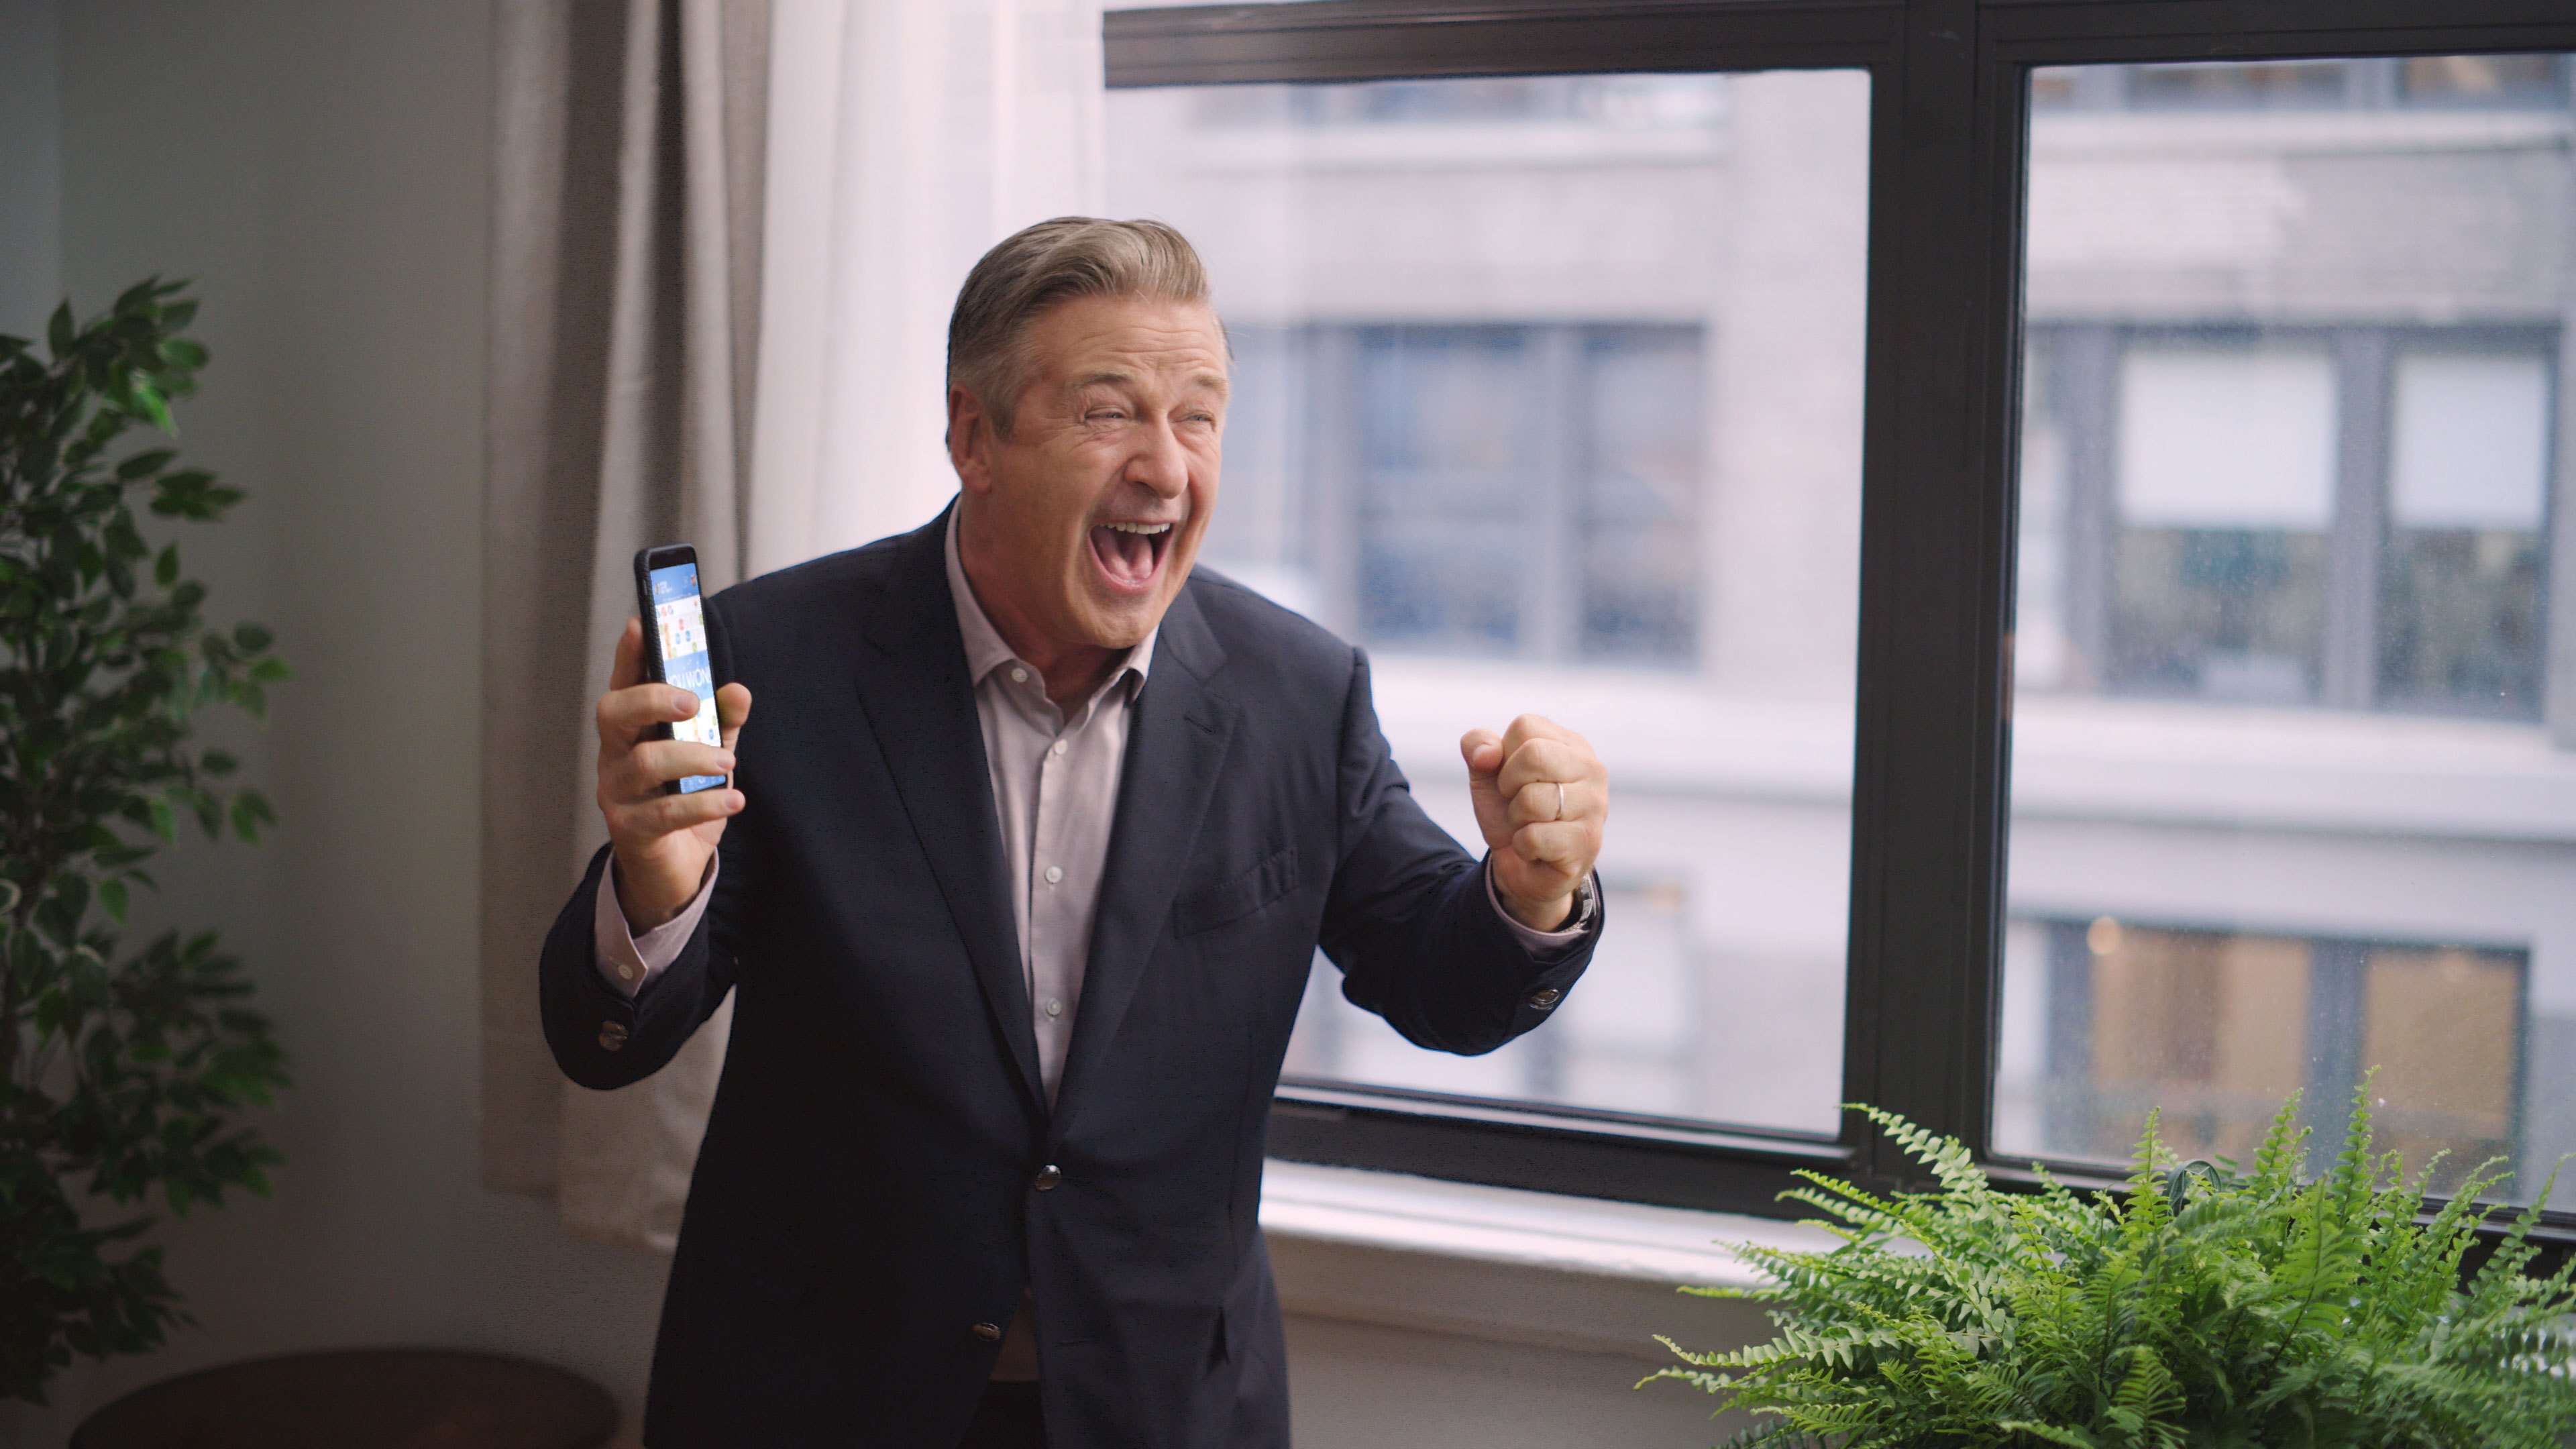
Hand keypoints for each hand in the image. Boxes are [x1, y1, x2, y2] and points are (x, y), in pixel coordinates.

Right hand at [595, 616, 752, 928]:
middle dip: (653, 699)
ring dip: (692, 757)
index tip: (640, 623)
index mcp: (631, 729)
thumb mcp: (709, 754)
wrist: (671, 869)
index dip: (629, 653)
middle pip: (613, 712)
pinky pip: (665, 812)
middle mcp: (615, 756)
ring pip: (645, 762)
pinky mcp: (630, 830)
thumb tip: (739, 690)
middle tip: (694, 703)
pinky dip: (705, 803)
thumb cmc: (684, 800)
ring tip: (727, 761)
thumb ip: (722, 722)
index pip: (623, 682)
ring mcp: (616, 793)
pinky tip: (735, 799)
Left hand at [1459, 714, 1606, 931]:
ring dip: (1516, 818)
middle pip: (1533, 755)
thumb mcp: (1486, 774)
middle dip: (1509, 785)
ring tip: (1530, 825)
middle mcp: (1591, 769)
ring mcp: (1595, 806)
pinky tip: (1537, 849)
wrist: (1523, 867)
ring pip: (1532, 799)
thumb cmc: (1511, 812)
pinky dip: (1521, 846)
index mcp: (1570, 744)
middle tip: (1518, 803)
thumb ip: (1477, 747)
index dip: (1504, 756)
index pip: (1525, 727)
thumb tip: (1487, 754)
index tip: (1512, 779)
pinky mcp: (1587, 843)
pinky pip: (1533, 837)